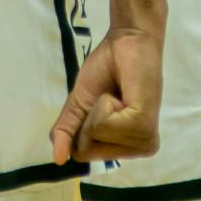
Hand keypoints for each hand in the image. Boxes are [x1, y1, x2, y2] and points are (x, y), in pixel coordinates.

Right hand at [52, 26, 161, 164]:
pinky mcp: (144, 126)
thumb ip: (66, 131)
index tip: (97, 104)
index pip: (81, 154)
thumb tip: (57, 159)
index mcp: (125, 146)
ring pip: (95, 137)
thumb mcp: (79, 104)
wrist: (126, 41)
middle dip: (87, 119)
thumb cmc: (106, 70)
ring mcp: (143, 141)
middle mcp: (138, 149)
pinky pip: (104, 125)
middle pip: (86, 151)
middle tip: (109, 98)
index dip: (78, 126)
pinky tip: (124, 96)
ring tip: (119, 96)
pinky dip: (105, 104)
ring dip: (99, 108)